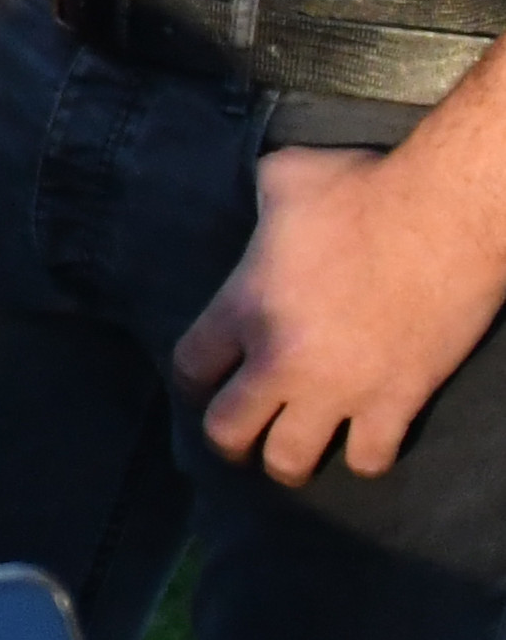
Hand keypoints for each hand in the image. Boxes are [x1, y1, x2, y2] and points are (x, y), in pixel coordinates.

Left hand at [179, 134, 505, 486]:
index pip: (190, 367)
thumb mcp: (284, 178)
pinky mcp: (396, 400)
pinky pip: (368, 458)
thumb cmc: (365, 188)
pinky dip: (363, 458)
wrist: (449, 215)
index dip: (193, 379)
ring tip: (292, 453)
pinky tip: (360, 444)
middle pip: (226, 431)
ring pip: (291, 460)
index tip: (205, 381)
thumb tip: (257, 198)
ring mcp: (340, 387)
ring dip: (288, 461)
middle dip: (228, 438)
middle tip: (241, 432)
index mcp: (245, 306)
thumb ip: (256, 200)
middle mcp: (282, 359)